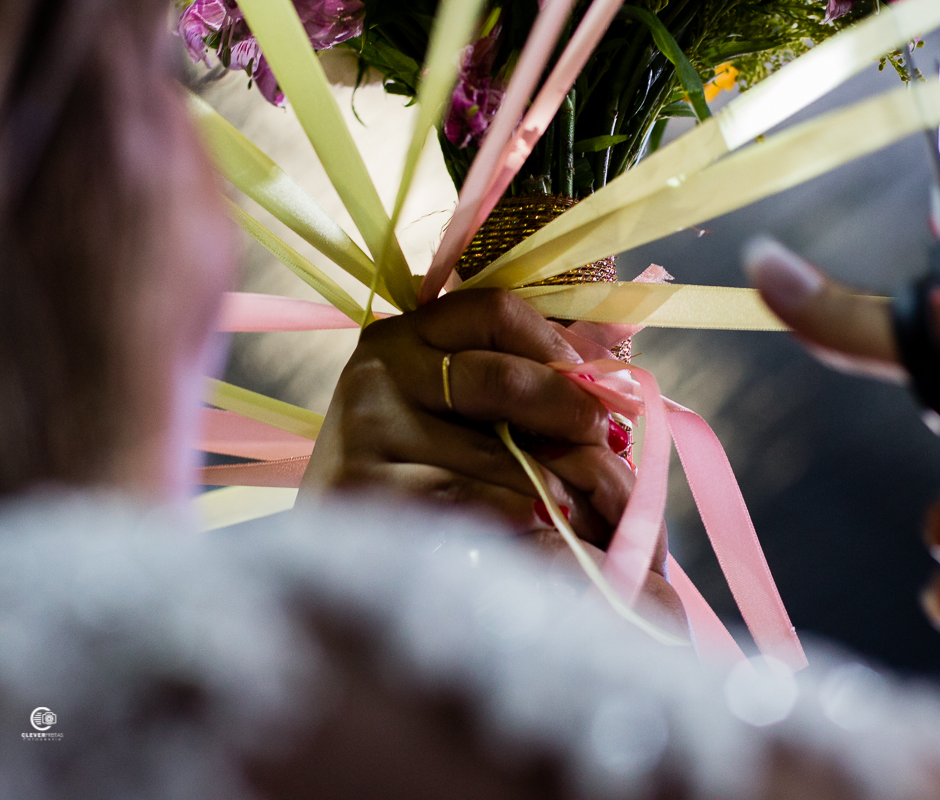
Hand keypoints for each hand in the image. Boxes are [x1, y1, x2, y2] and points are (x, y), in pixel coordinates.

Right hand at [301, 288, 641, 554]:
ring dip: (557, 479)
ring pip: (496, 451)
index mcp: (402, 337)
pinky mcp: (363, 487)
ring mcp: (365, 429)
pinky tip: (539, 525)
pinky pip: (470, 499)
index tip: (594, 383)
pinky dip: (518, 514)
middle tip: (603, 439)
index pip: (494, 311)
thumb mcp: (452, 413)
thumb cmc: (413, 476)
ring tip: (584, 500)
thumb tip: (609, 352)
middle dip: (568, 411)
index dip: (557, 343)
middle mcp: (377, 372)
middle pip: (503, 379)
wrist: (330, 560)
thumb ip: (514, 379)